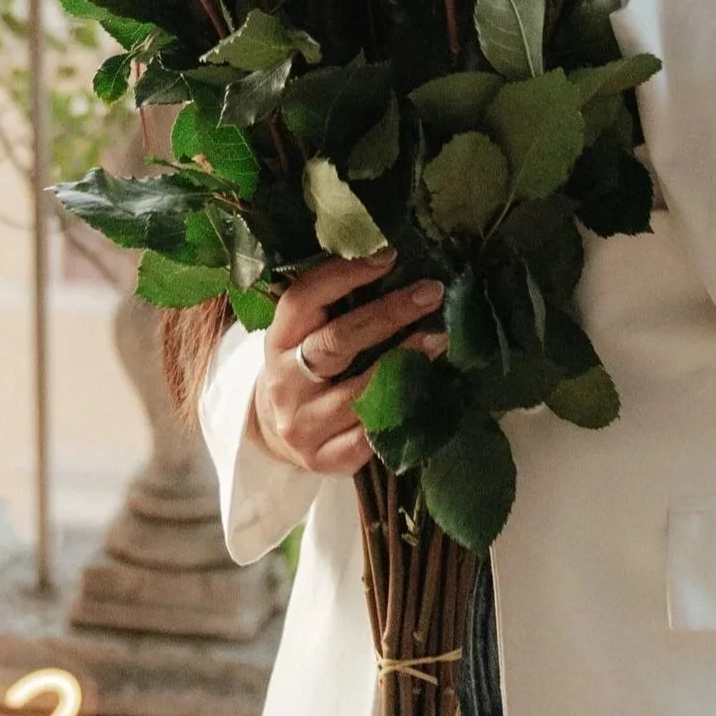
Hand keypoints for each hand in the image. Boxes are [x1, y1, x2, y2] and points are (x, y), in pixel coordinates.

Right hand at [251, 256, 447, 475]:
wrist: (277, 434)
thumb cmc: (304, 369)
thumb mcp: (304, 335)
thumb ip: (334, 307)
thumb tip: (394, 263)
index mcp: (276, 341)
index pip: (302, 300)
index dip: (344, 276)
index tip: (389, 256)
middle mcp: (284, 383)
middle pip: (336, 343)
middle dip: (389, 314)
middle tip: (431, 292)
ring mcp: (303, 425)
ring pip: (360, 392)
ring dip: (406, 361)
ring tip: (440, 338)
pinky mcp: (325, 459)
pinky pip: (371, 436)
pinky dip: (401, 410)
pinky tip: (427, 390)